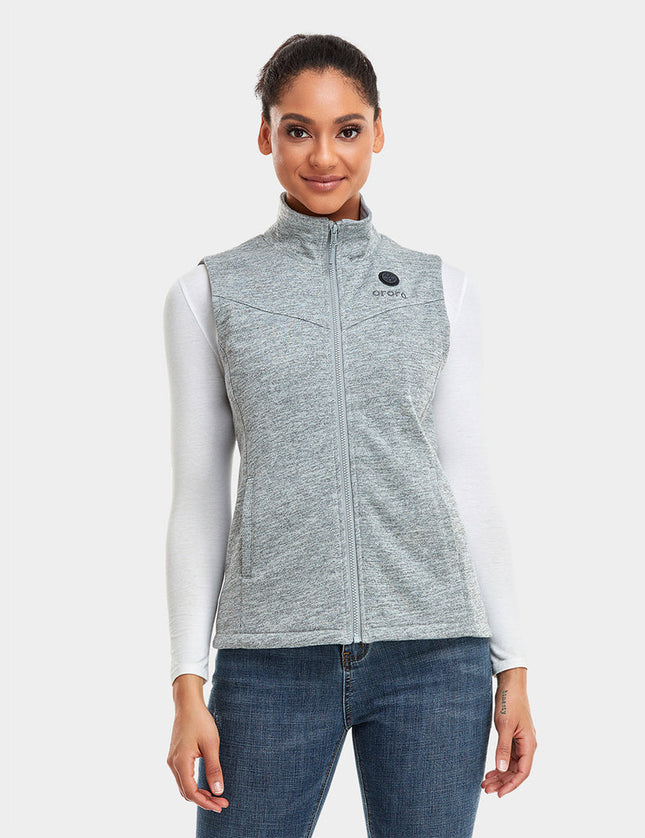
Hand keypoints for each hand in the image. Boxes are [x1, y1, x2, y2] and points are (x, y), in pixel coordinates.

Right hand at [167, 681, 229, 812]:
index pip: (191, 792)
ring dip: (199, 794)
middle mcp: (173, 764)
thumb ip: (214, 768)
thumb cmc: (200, 721)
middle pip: (186, 793)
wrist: (187, 704)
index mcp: (181, 762)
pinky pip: (183, 778)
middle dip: (204, 801)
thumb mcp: (211, 744)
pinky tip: (206, 785)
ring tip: (216, 796)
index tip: (221, 806)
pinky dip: (194, 785)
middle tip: (222, 803)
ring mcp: (172, 761)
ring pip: (183, 787)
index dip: (206, 802)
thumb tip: (218, 791)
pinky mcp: (174, 757)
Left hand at [481, 667, 536, 797]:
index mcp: (529, 744)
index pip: (523, 772)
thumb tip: (502, 768)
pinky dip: (500, 764)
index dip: (511, 785)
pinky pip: (509, 755)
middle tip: (485, 789)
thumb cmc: (509, 702)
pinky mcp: (514, 736)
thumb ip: (503, 747)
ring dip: (500, 774)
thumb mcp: (504, 725)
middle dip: (502, 782)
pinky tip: (490, 770)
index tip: (498, 794)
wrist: (511, 683)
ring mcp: (521, 741)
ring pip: (512, 764)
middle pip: (517, 771)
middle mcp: (527, 745)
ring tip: (485, 782)